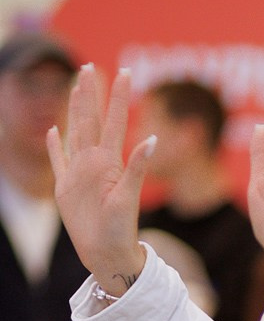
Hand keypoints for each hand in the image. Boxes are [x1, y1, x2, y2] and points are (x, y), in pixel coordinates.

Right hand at [47, 66, 150, 294]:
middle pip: (90, 120)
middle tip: (90, 67)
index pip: (113, 121)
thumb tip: (152, 140)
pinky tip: (53, 130)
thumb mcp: (129, 197)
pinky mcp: (64, 188)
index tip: (124, 72)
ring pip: (75, 133)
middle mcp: (93, 162)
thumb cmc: (120, 230)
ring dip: (75, 110)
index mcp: (108, 162)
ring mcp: (78, 173)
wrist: (106, 254)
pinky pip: (58, 161)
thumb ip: (137, 168)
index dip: (118, 97)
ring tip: (77, 88)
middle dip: (92, 94)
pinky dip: (54, 146)